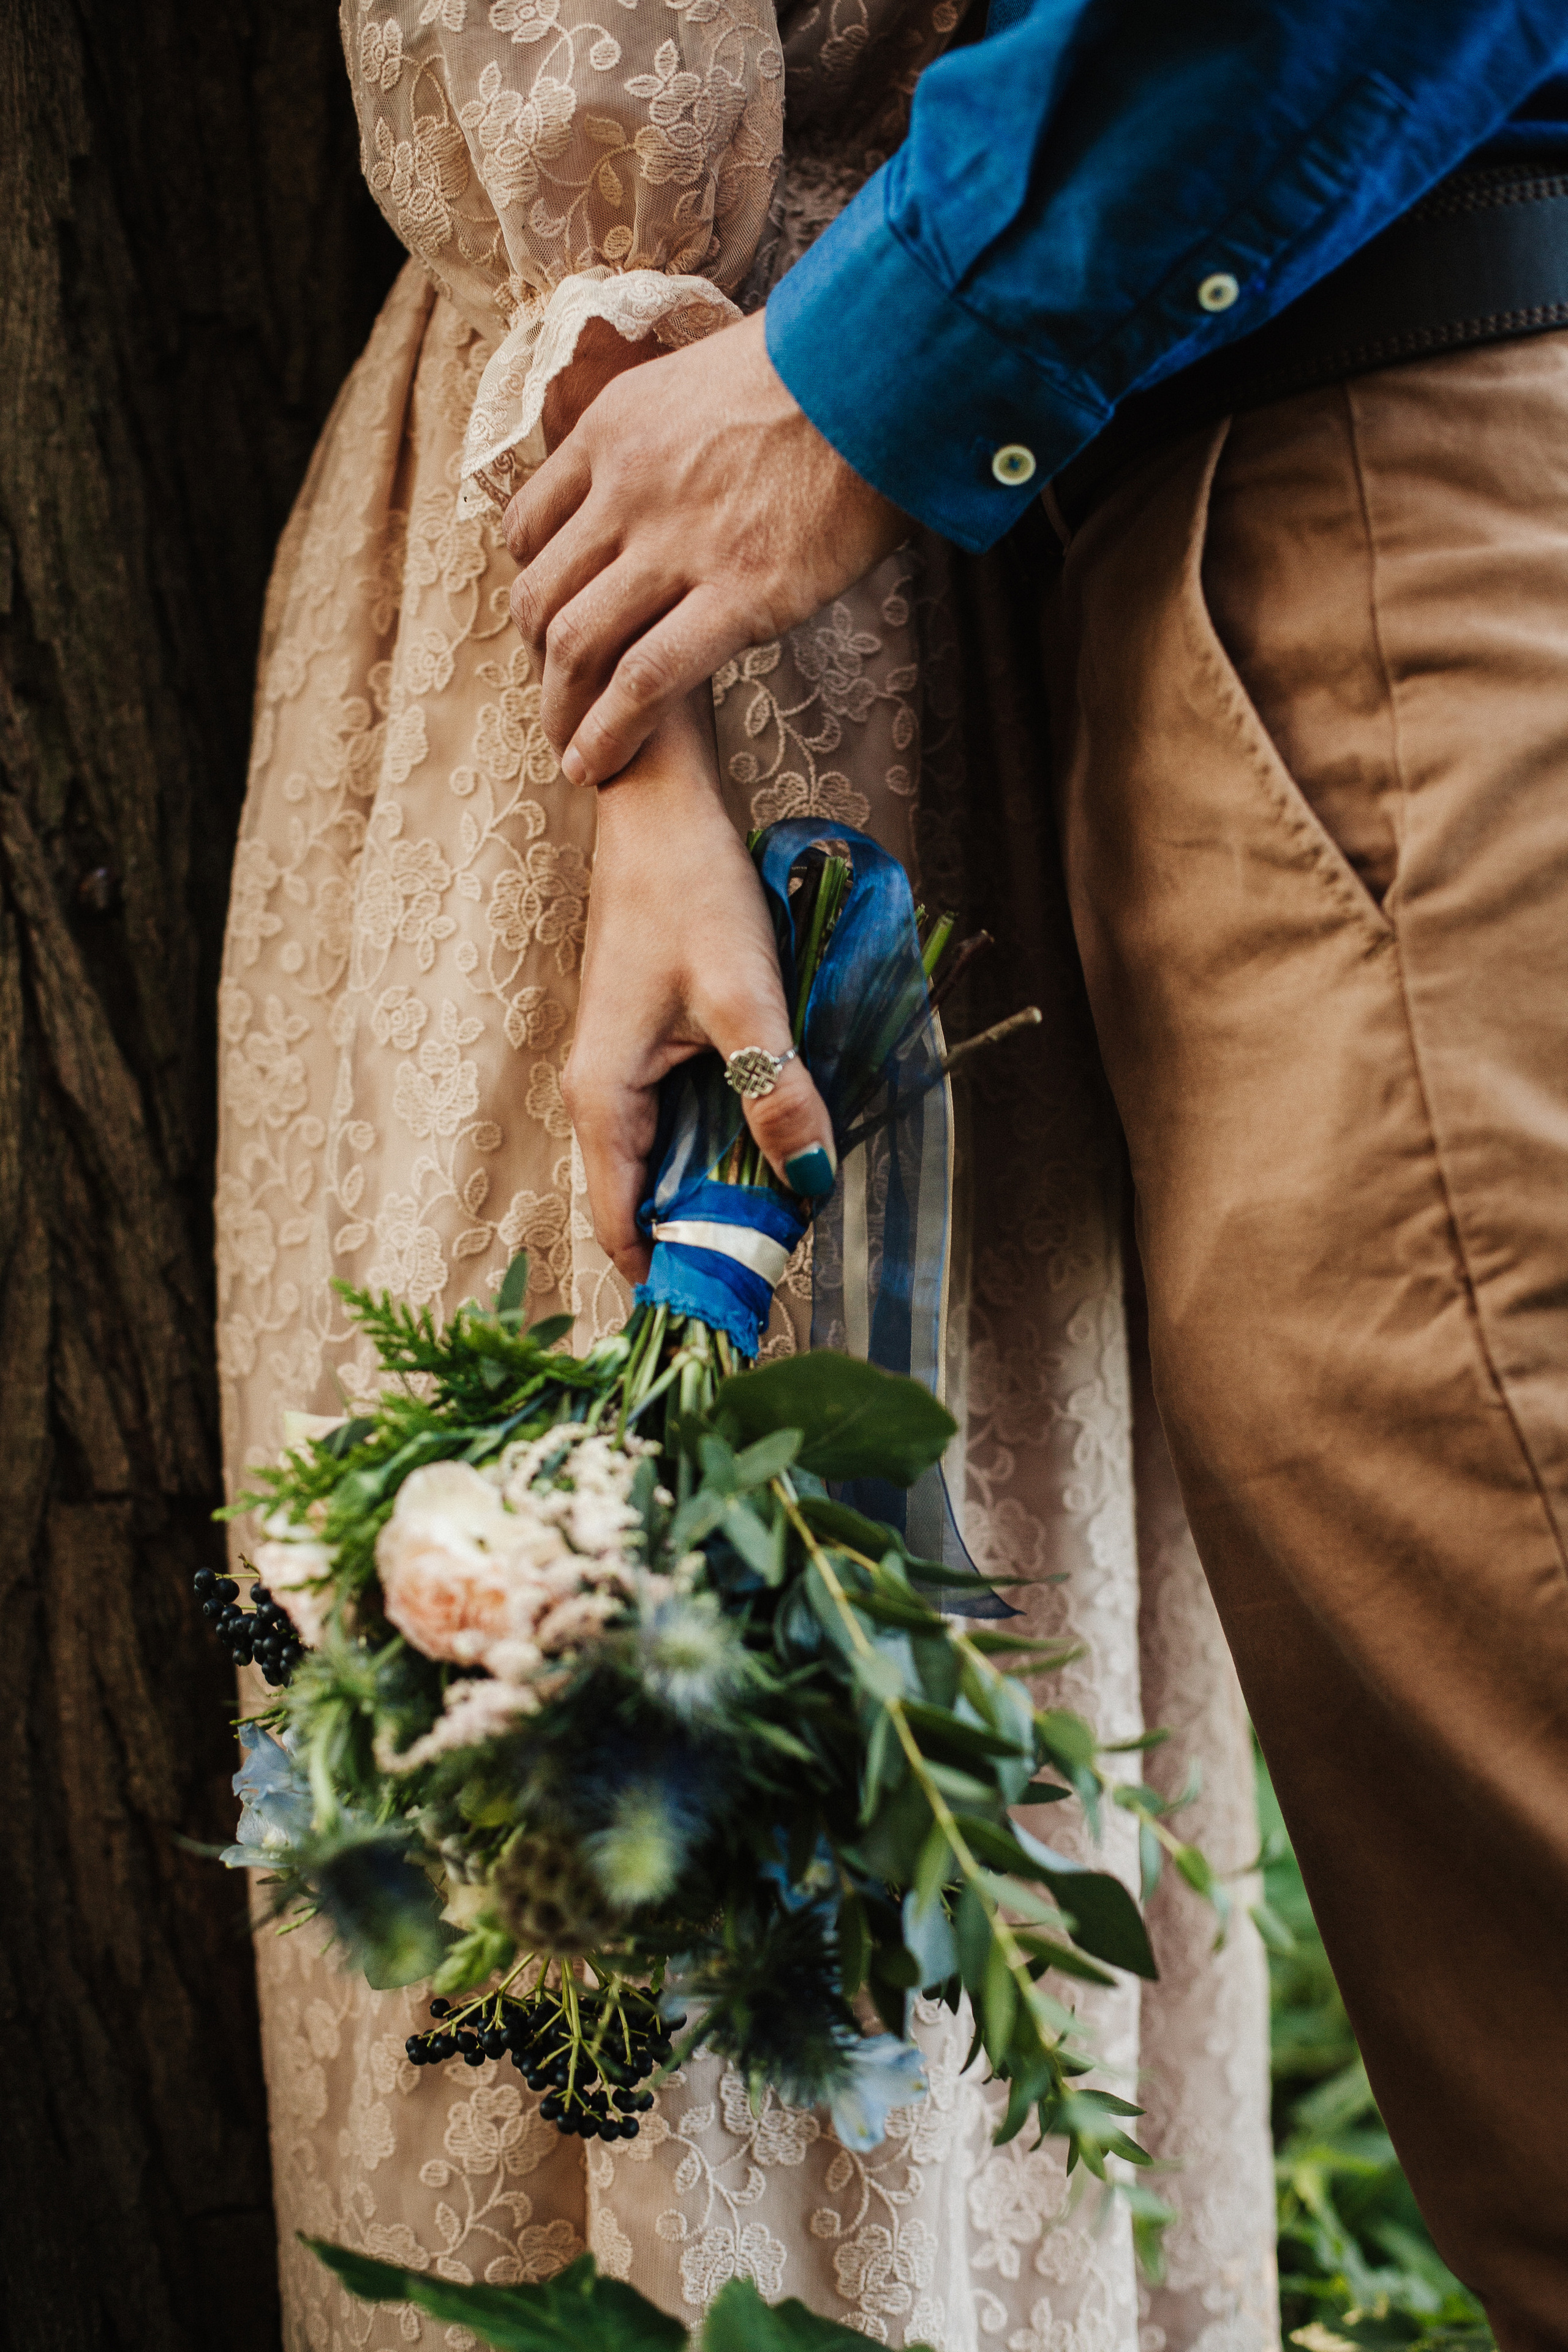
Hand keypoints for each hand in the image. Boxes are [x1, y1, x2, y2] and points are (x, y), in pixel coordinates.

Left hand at [505, 310, 908, 783]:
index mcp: (612, 429)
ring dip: (563, 709)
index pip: (529, 523)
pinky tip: (597, 766)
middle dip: (540, 660)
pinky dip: (610, 732)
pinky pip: (645, 679)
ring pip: (577, 644)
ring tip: (571, 751)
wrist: (884, 371)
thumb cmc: (816, 373)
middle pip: (541, 593)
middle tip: (559, 696)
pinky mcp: (738, 596)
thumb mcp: (704, 377)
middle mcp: (626, 489)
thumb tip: (675, 470)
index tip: (552, 618)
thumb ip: (666, 434)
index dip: (533, 583)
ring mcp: (677, 546)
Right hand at [567, 690, 836, 1284]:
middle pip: (647, 1207)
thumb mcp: (745, 998)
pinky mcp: (649, 1054)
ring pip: (669, 1169)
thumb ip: (776, 1094)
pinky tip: (777, 1153)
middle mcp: (601, 1099)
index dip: (674, 1278)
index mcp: (604, 1100)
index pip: (624, 1228)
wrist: (660, 811)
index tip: (734, 1314)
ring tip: (789, 1225)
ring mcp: (623, 1077)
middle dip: (708, 1245)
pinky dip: (725, 1149)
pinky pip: (683, 1129)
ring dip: (722, 1197)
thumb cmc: (690, 893)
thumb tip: (807, 1184)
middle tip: (782, 1273)